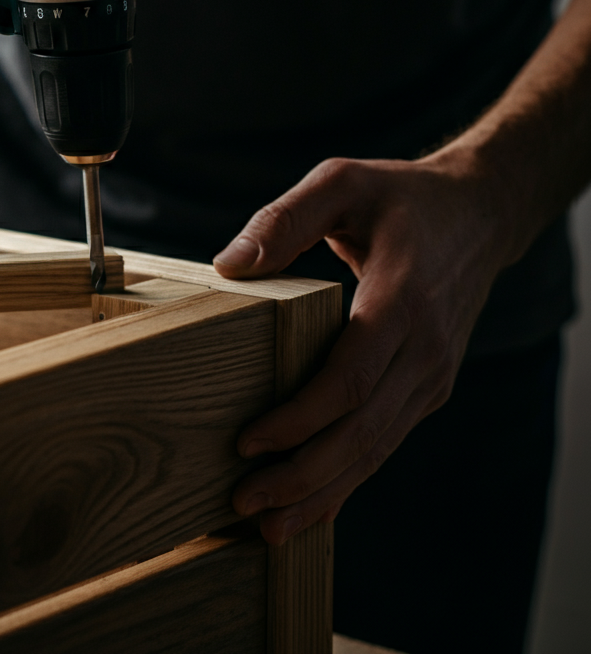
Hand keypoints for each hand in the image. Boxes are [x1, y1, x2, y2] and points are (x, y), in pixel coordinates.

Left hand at [213, 152, 515, 544]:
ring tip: (267, 525)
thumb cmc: (400, 197)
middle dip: (302, 473)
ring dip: (323, 491)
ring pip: (377, 448)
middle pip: (362, 430)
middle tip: (243, 501)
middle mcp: (424, 349)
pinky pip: (386, 440)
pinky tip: (313, 505)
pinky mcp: (427, 386)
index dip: (299, 418)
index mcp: (402, 300)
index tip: (247, 442)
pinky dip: (349, 478)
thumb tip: (230, 264)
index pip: (350, 378)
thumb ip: (286, 219)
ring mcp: (431, 374)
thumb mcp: (341, 182)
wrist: (477, 215)